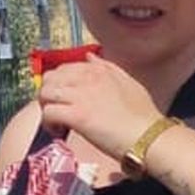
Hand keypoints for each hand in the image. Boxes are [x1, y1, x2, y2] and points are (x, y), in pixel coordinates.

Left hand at [36, 55, 156, 178]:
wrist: (149, 136)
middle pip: (50, 78)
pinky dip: (49, 123)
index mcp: (100, 70)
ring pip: (45, 93)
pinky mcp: (77, 116)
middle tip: (57, 109)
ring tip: (57, 121)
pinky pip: (49, 113)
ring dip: (46, 107)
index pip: (65, 67)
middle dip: (48, 93)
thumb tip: (90, 57)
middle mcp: (88, 79)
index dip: (59, 83)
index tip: (65, 98)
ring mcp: (81, 96)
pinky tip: (60, 131)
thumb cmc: (143, 116)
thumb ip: (108, 68)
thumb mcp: (129, 83)